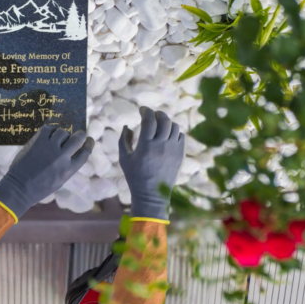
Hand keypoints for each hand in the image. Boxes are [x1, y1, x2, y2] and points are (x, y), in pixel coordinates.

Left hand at [0, 124, 93, 221]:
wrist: (19, 188)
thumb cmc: (39, 187)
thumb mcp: (60, 180)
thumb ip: (68, 166)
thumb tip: (71, 149)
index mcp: (69, 170)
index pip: (85, 153)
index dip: (89, 144)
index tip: (89, 140)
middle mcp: (61, 157)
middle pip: (77, 139)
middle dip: (79, 135)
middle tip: (77, 134)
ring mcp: (49, 148)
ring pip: (62, 132)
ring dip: (62, 134)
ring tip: (57, 139)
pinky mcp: (38, 141)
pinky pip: (49, 128)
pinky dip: (50, 130)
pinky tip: (48, 135)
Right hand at [119, 107, 184, 221]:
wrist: (152, 194)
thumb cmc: (135, 176)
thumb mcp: (124, 158)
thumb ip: (124, 140)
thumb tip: (127, 126)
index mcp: (146, 145)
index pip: (149, 120)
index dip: (146, 111)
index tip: (142, 109)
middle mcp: (161, 145)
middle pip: (164, 120)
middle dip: (157, 114)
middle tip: (152, 115)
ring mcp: (173, 150)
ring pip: (174, 127)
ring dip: (166, 122)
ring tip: (160, 124)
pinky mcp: (180, 155)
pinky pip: (181, 136)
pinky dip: (174, 131)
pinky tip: (167, 134)